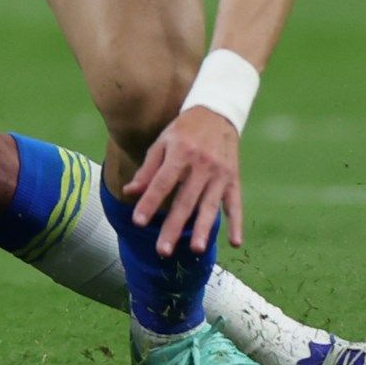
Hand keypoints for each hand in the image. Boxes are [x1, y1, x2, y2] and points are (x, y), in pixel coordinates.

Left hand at [122, 108, 243, 256]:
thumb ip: (147, 169)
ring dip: (204, 229)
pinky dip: (236, 223)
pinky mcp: (234, 179)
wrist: (217, 113)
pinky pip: (235, 204)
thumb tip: (129, 192)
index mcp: (180, 153)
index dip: (150, 202)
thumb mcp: (162, 143)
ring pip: (210, 206)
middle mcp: (201, 165)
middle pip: (185, 200)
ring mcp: (220, 173)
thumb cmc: (183, 131)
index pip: (162, 183)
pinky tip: (234, 242)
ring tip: (196, 250)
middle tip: (163, 251)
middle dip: (174, 227)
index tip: (138, 222)